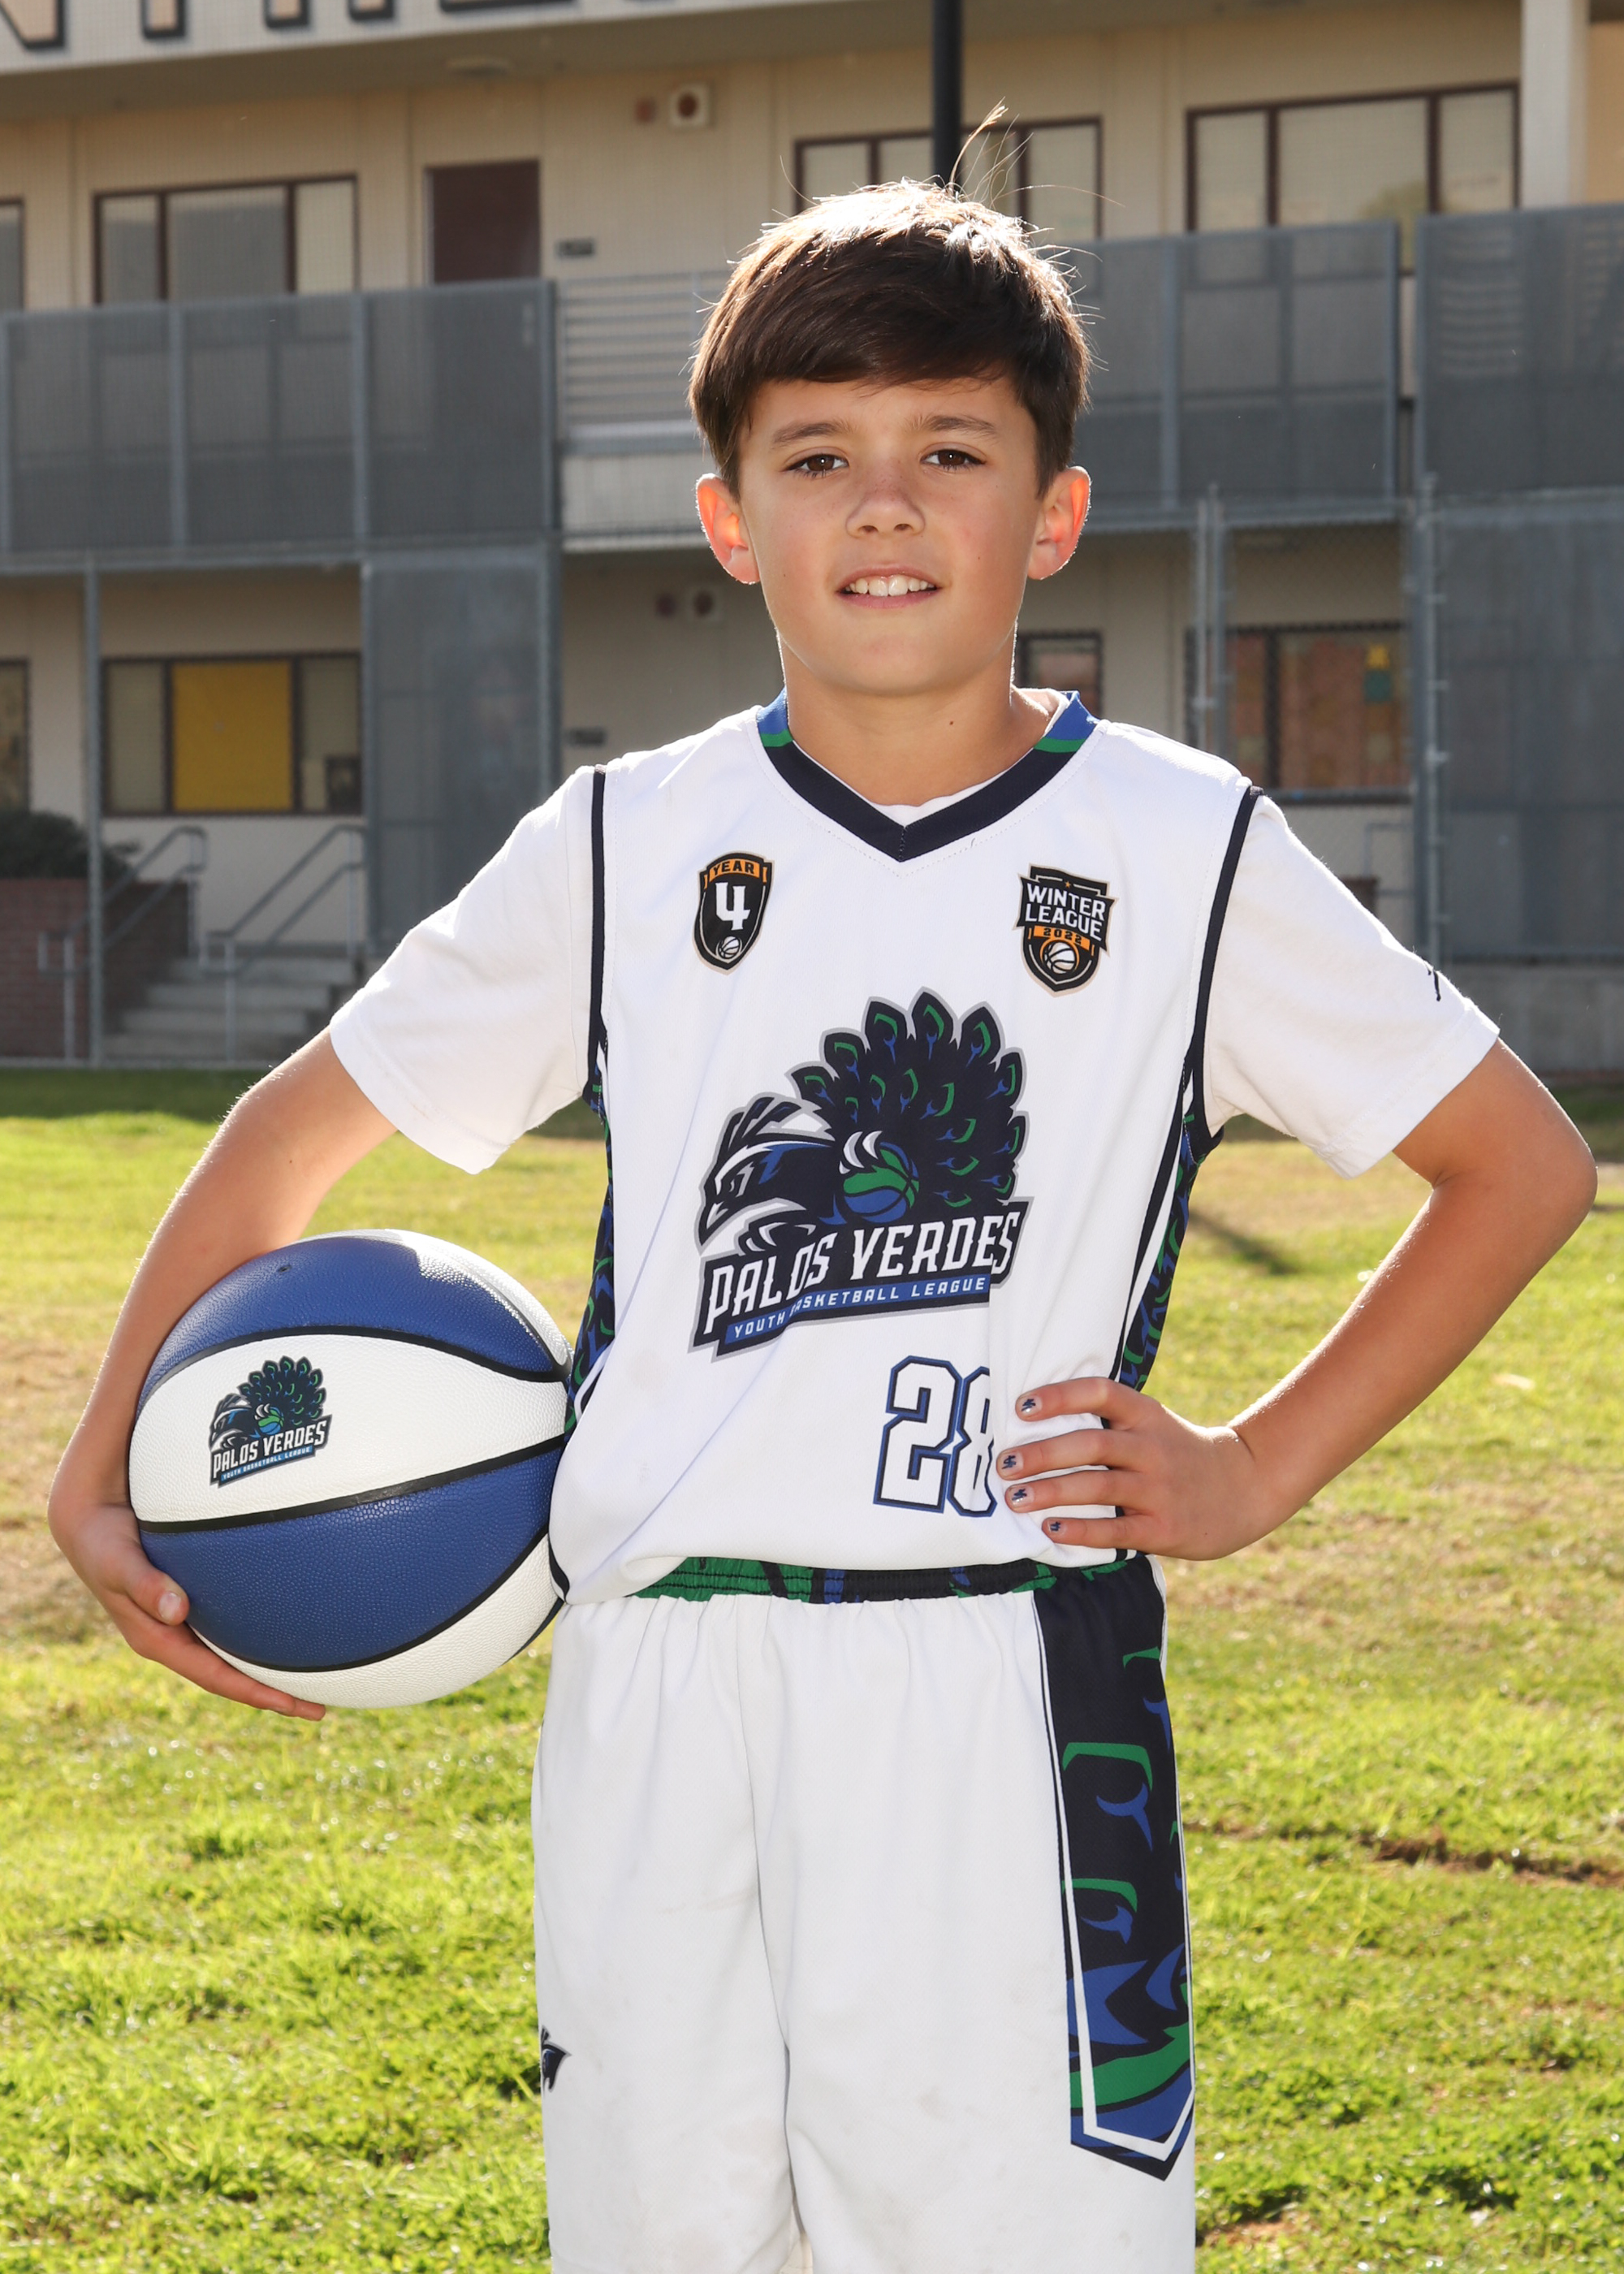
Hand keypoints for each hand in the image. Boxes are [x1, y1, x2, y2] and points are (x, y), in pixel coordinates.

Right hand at [48, 1475, 323, 1720]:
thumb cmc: (105, 1544)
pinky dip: (260, 1633)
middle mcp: (175, 1638)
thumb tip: (177, 1609)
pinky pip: (232, 1627)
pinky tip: (291, 1628)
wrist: (90, 1527)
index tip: (292, 1706)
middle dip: (274, 1693)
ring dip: (271, 1668)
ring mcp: (184, 1623)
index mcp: (158, 1640)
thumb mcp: (119, 1563)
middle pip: (232, 1675)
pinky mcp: (192, 1603)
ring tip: (318, 1678)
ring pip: (234, 1654)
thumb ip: (145, 1584)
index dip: (254, 1693)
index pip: (215, 1677)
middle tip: (321, 1708)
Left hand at [998, 1377, 1283, 1561]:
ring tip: (1015, 1498)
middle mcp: (1153, 1448)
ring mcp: (1160, 1489)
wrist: (1245, 1487)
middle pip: (1092, 1444)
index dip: (1061, 1396)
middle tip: (1005, 1464)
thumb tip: (1031, 1421)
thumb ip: (1109, 1421)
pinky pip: (1115, 1530)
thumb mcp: (1153, 1423)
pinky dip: (1081, 1530)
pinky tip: (1050, 1528)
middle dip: (1043, 1454)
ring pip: (1099, 1486)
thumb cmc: (1178, 1454)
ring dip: (1052, 1492)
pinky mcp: (1165, 1528)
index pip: (1101, 1393)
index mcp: (1147, 1415)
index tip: (1022, 1406)